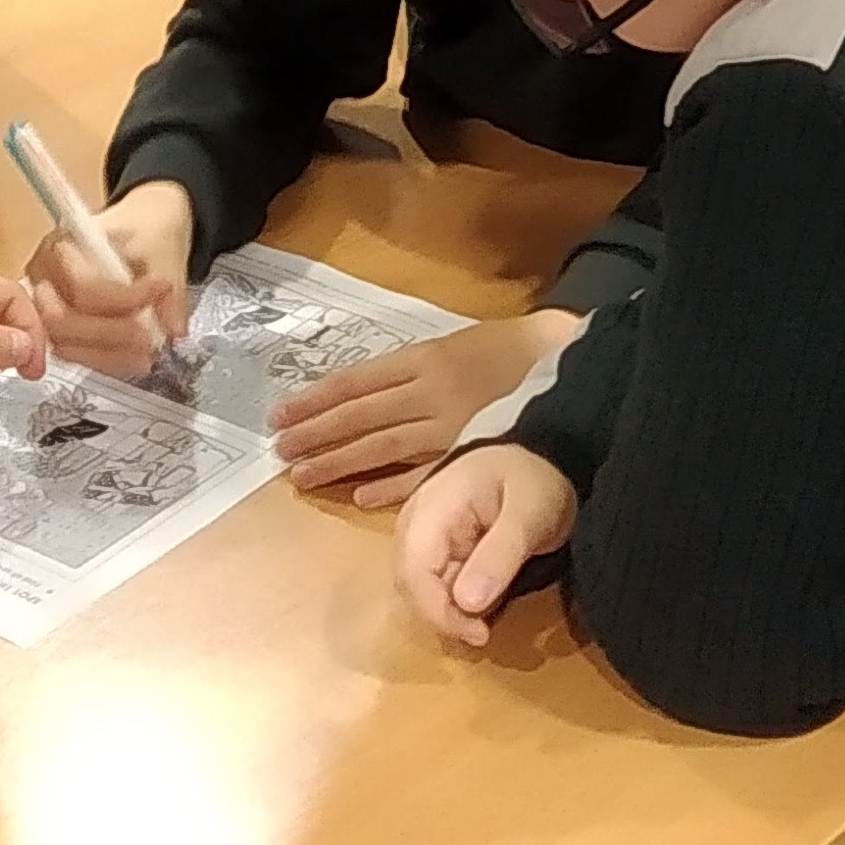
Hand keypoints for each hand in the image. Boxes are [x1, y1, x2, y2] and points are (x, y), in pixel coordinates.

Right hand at [28, 179, 189, 377]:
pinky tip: (132, 359)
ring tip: (146, 356)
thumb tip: (173, 330)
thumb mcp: (165, 251)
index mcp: (62, 244)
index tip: (162, 290)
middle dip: (108, 335)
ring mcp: (44, 303)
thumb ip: (171, 292)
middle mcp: (42, 275)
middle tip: (149, 340)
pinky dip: (103, 360)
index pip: (83, 286)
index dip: (124, 299)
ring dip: (106, 355)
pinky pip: (72, 352)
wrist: (143, 224)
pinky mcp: (56, 325)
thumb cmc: (145, 230)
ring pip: (64, 343)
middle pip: (61, 320)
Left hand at [272, 311, 577, 507]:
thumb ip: (410, 370)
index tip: (279, 415)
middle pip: (360, 415)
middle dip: (316, 434)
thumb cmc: (506, 351)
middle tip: (278, 452)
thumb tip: (357, 394)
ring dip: (340, 462)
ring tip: (302, 475)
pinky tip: (363, 498)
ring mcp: (449, 425)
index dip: (315, 400)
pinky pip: (426, 473)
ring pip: (383, 446)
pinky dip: (393, 487)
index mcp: (422, 359)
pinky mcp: (470, 451)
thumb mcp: (451, 346)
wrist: (565, 361)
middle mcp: (429, 391)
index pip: (355, 381)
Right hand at [393, 445, 579, 649]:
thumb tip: (467, 604)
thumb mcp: (531, 513)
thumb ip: (501, 554)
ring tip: (491, 615)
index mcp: (432, 508)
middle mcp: (415, 525)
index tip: (479, 634)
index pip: (414, 573)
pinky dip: (456, 603)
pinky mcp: (435, 551)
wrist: (540, 461)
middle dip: (445, 617)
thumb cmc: (535, 481)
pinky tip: (485, 603)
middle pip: (411, 586)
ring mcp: (422, 538)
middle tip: (487, 632)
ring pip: (421, 591)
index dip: (439, 612)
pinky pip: (435, 585)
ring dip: (451, 612)